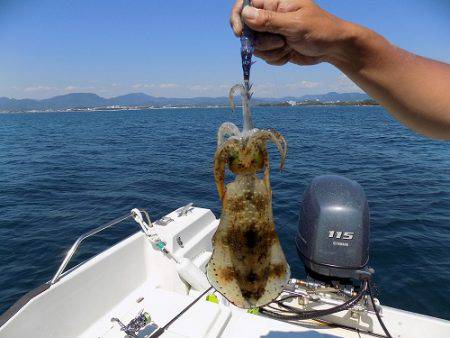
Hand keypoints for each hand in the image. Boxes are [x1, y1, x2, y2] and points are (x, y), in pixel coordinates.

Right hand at [230, 0, 356, 65]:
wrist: (334, 48)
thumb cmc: (320, 30)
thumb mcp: (295, 24)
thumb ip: (269, 20)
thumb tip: (245, 14)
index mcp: (275, 2)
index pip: (245, 4)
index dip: (238, 18)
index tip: (240, 34)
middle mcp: (270, 16)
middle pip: (247, 30)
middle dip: (261, 42)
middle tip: (280, 42)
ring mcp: (272, 32)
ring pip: (256, 46)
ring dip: (271, 51)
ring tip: (288, 46)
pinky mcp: (275, 47)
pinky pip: (265, 56)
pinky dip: (276, 59)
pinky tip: (289, 53)